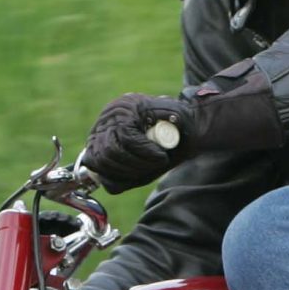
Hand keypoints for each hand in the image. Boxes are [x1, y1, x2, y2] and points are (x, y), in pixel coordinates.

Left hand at [82, 68, 283, 193]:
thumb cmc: (170, 147)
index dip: (110, 175)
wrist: (195, 127)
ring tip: (157, 161)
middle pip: (100, 155)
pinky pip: (127, 140)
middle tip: (151, 168)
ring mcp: (118, 109)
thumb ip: (121, 174)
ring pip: (112, 149)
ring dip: (137, 164)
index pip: (92, 159)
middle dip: (127, 170)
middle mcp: (108, 116)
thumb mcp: (142, 166)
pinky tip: (159, 156)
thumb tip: (103, 182)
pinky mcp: (131, 107)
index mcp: (106, 130)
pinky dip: (144, 154)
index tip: (135, 176)